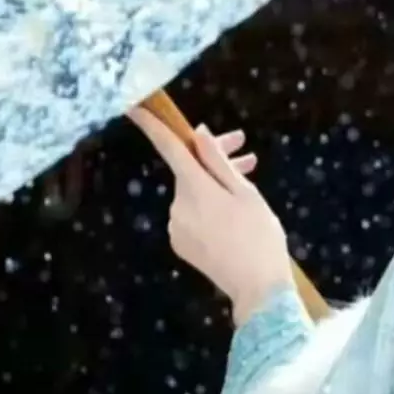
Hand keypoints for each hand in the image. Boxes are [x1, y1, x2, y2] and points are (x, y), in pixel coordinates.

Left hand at [127, 107, 295, 325]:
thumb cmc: (259, 233)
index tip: (135, 107)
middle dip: (214, 156)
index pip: (169, 149)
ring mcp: (177, 227)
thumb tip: (197, 133)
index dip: (152, 126)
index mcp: (195, 189)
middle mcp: (178, 206)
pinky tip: (235, 208)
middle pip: (189, 169)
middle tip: (245, 149)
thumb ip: (217, 161)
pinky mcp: (181, 243)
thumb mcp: (245, 192)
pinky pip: (193, 211)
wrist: (257, 287)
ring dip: (216, 180)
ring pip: (194, 190)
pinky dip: (210, 202)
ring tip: (248, 179)